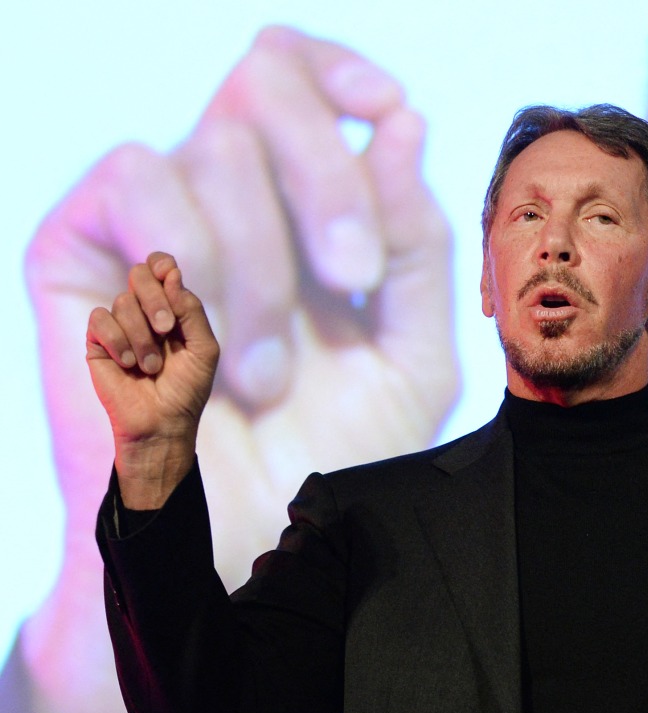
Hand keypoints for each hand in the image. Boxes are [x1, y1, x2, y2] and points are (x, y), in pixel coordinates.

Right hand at [26, 25, 457, 575]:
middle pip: (264, 81)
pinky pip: (137, 180)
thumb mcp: (411, 355)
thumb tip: (398, 123)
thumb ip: (416, 245)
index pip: (300, 76)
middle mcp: (226, 202)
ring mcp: (153, 225)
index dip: (340, 69)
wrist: (242, 556)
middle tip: (351, 277)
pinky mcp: (81, 254)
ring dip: (262, 272)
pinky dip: (191, 260)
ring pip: (215, 148)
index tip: (386, 108)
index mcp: (300, 213)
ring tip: (264, 381)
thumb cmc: (328, 464)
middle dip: (328, 178)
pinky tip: (201, 348)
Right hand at [87, 252, 217, 507]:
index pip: (161, 268)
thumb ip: (192, 311)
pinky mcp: (98, 342)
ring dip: (141, 335)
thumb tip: (172, 276)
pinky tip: (128, 364)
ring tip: (151, 366)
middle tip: (166, 328)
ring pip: (123, 301)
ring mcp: (120, 325)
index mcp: (172, 309)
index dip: (162, 264)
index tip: (170, 276)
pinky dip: (118, 341)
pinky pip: (101, 319)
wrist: (162, 421)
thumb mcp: (204, 349)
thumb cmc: (187, 389)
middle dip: (154, 298)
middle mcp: (145, 312)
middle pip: (139, 274)